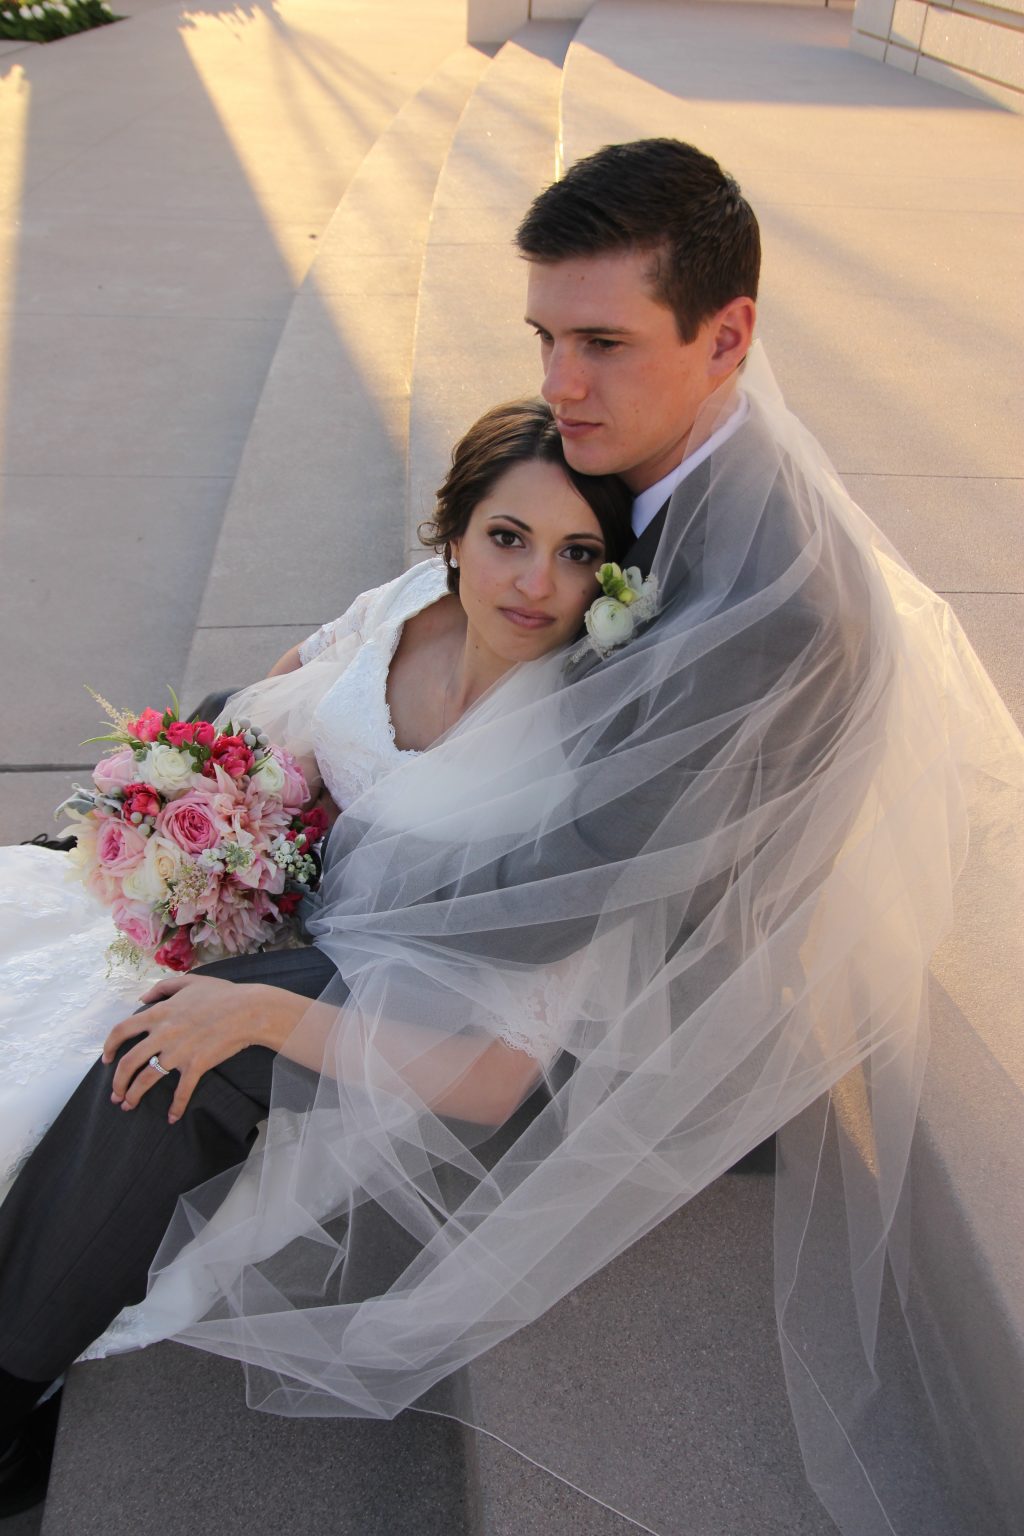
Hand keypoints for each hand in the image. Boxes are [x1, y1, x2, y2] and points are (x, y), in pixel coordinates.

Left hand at [102, 974, 279, 1123]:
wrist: (248, 1010)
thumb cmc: (221, 994)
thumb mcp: (189, 982)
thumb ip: (161, 989)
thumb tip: (141, 999)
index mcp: (159, 1014)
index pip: (121, 1031)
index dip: (109, 1046)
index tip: (107, 1058)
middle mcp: (163, 1034)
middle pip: (128, 1062)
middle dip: (117, 1081)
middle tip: (115, 1093)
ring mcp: (178, 1052)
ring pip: (146, 1079)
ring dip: (134, 1095)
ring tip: (128, 1105)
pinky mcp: (196, 1065)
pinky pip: (182, 1092)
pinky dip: (176, 1107)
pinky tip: (171, 1118)